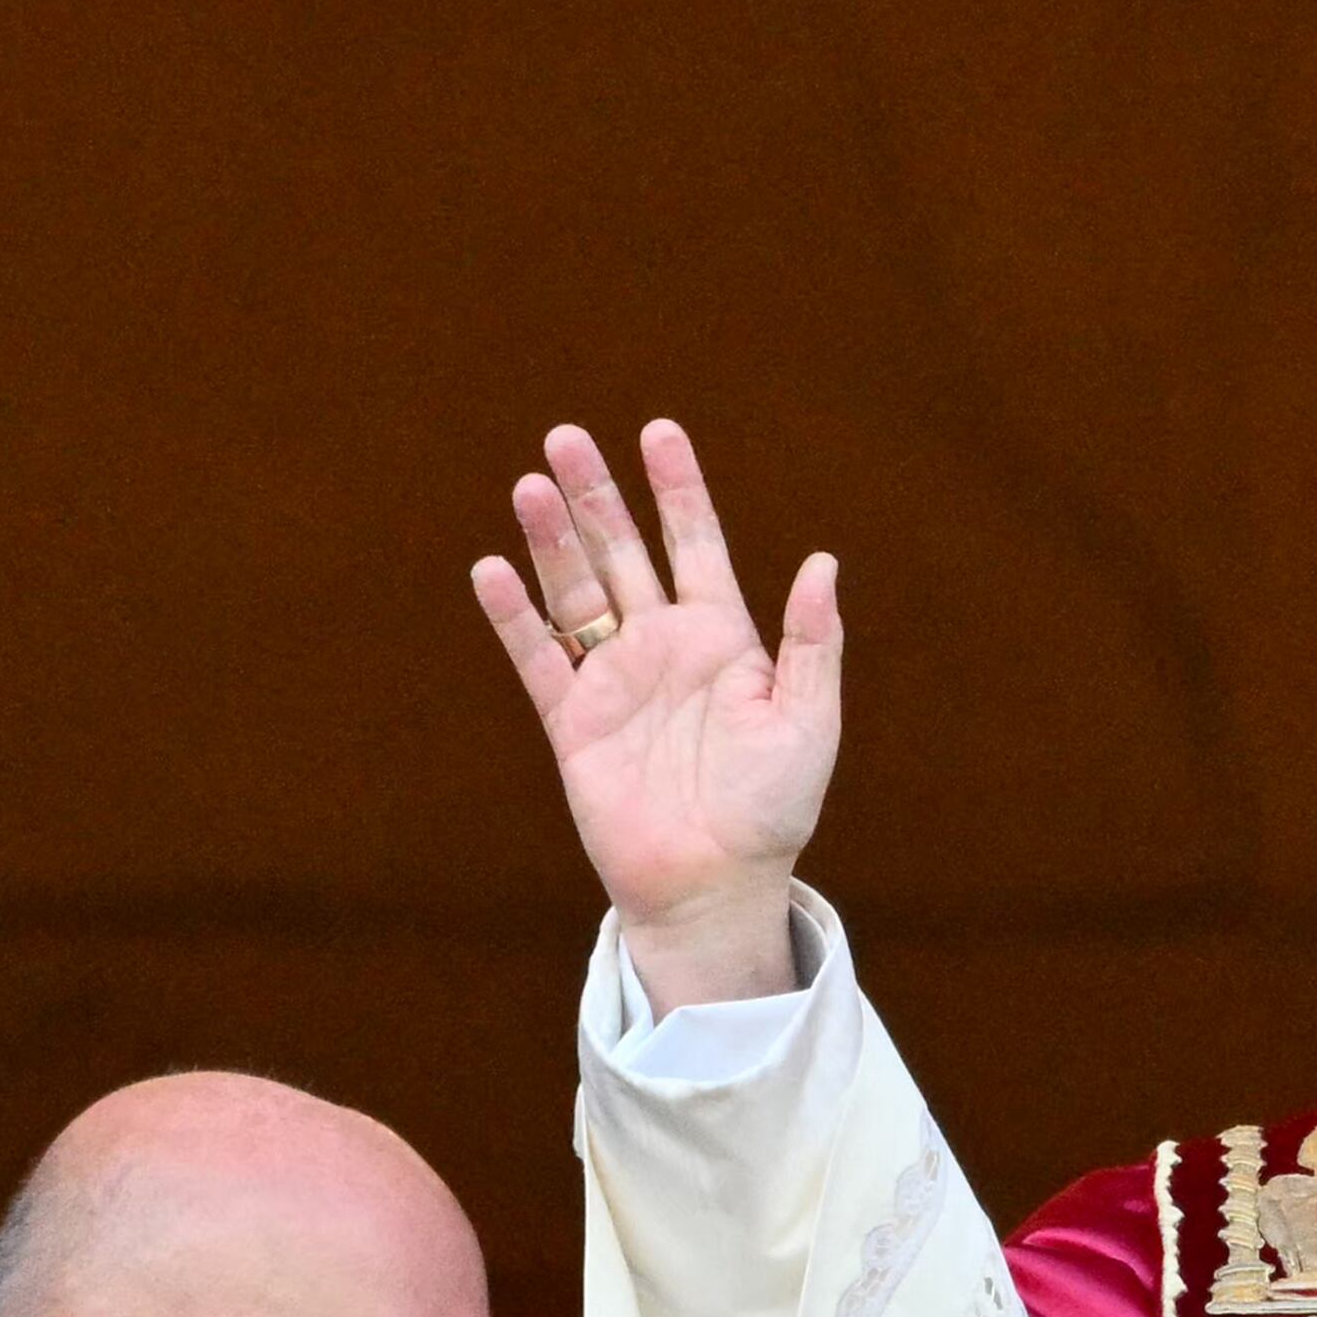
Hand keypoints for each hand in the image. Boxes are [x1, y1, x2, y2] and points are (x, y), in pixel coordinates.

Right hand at [471, 419, 841, 1008]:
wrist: (716, 884)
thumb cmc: (773, 807)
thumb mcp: (809, 719)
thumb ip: (813, 641)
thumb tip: (823, 561)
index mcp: (723, 637)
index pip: (696, 543)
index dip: (677, 489)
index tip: (658, 432)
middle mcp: (663, 647)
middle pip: (623, 551)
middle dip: (597, 496)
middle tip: (566, 436)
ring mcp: (614, 680)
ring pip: (576, 592)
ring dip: (552, 540)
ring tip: (531, 483)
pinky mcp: (574, 723)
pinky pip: (538, 659)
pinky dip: (514, 617)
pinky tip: (493, 569)